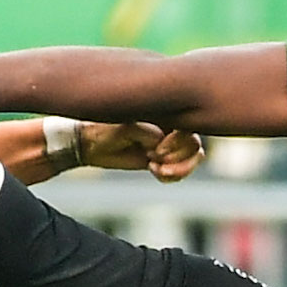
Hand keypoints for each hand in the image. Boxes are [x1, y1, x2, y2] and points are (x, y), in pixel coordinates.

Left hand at [78, 123, 204, 181]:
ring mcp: (170, 142)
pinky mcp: (165, 158)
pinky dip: (173, 176)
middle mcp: (171, 124)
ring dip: (179, 169)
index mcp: (164, 110)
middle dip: (179, 158)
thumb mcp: (125, 126)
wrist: (92, 144)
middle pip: (195, 143)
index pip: (188, 125)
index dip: (178, 142)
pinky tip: (155, 172)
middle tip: (153, 161)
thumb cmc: (106, 130)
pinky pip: (183, 170)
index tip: (156, 151)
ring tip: (156, 170)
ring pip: (194, 156)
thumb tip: (161, 141)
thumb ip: (146, 131)